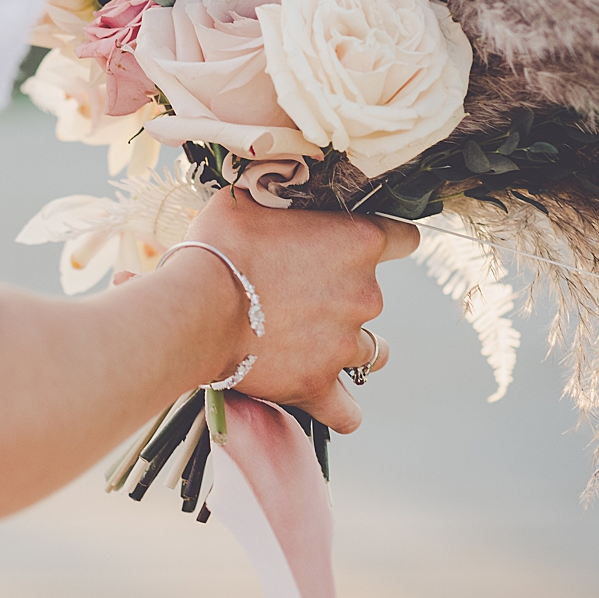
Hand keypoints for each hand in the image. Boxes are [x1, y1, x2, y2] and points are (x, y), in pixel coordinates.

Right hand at [183, 188, 417, 433]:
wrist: (195, 308)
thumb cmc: (220, 246)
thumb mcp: (248, 200)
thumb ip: (278, 197)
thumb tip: (275, 187)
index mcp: (358, 243)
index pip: (403, 239)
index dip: (384, 241)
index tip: (359, 246)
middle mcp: (364, 294)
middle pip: (375, 297)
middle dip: (342, 296)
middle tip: (296, 294)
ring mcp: (345, 344)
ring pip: (371, 352)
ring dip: (348, 347)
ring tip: (312, 344)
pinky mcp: (318, 384)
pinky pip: (346, 411)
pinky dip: (338, 407)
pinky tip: (326, 399)